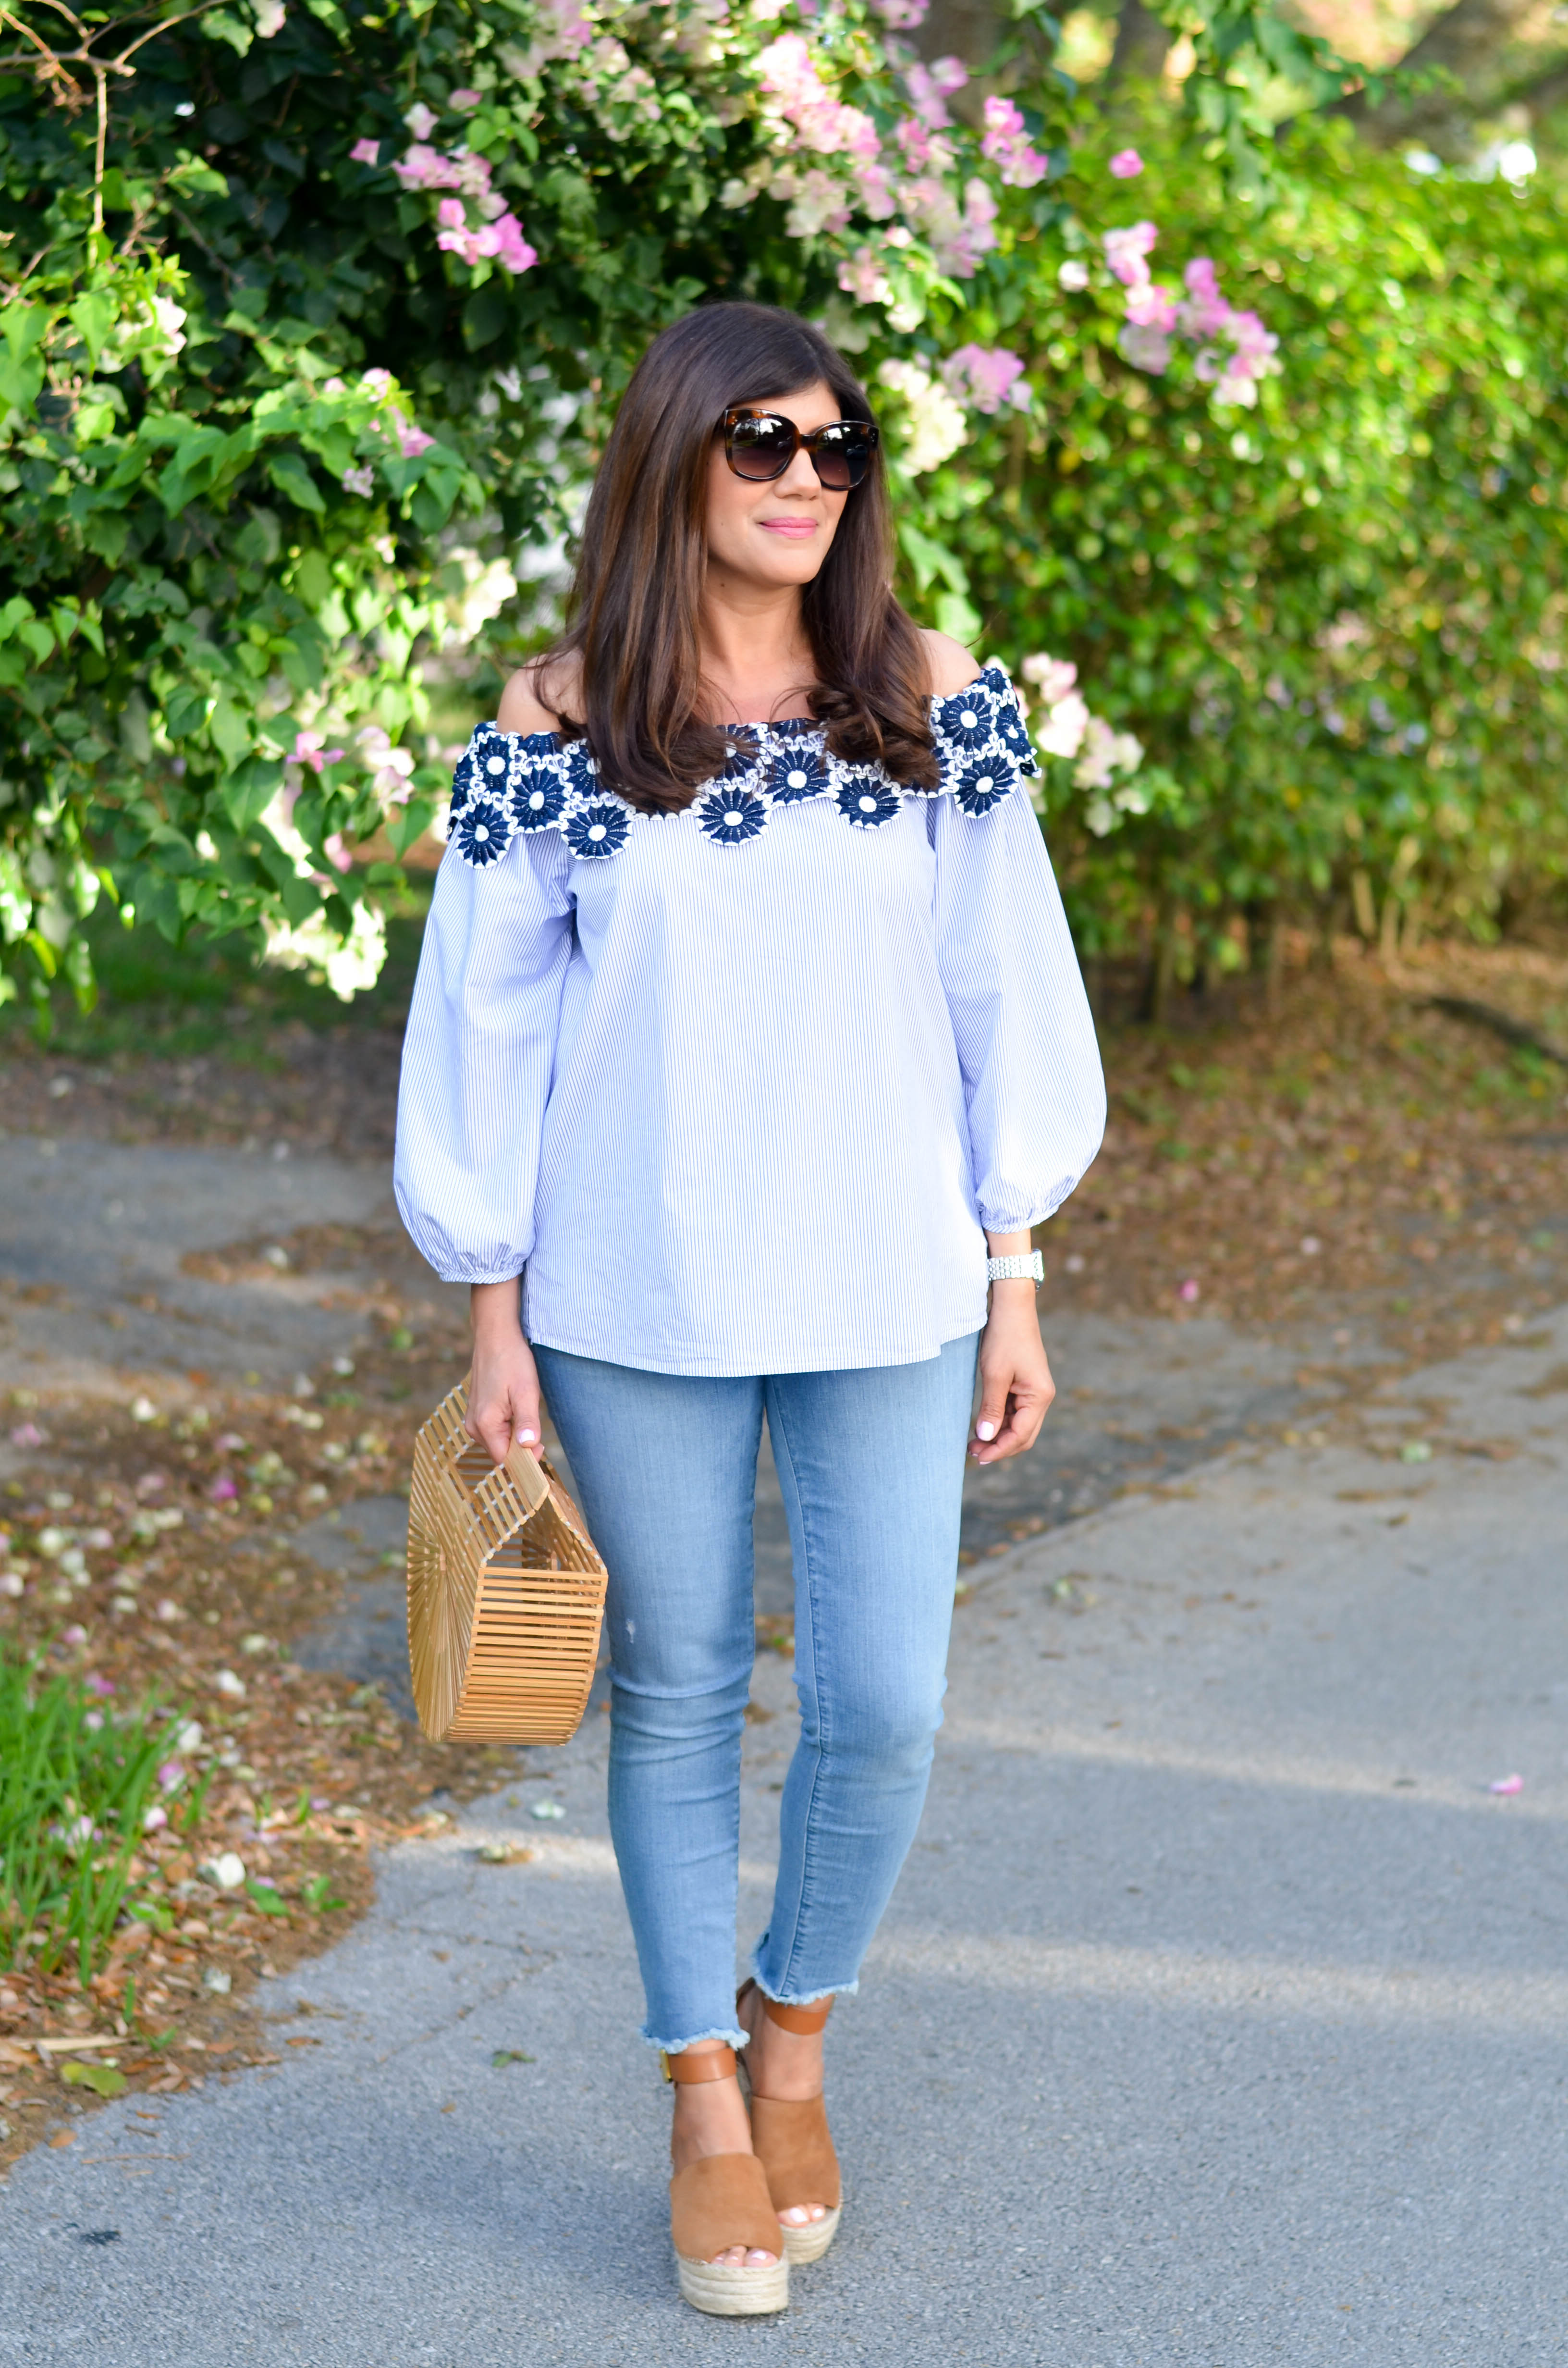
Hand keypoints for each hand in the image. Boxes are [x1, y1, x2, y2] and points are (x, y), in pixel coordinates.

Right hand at [466, 1280, 540, 1464]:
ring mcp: (473, 1419)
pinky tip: (516, 1407)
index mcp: (484, 1424)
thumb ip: (527, 1422)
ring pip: (499, 1442)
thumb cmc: (511, 1361)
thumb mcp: (526, 1392)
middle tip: (536, 1424)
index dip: (526, 1458)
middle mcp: (473, 1426)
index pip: (506, 1460)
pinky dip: (508, 1426)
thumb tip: (529, 1447)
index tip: (542, 1445)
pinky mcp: (476, 1412)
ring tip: (524, 1409)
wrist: (495, 1336)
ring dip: (515, 1435)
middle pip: (502, 1453)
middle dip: (521, 1446)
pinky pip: (494, 1430)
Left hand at [970, 1281, 1055, 1462]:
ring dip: (998, 1434)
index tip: (977, 1456)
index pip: (1021, 1435)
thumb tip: (985, 1437)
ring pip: (1018, 1424)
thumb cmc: (1004, 1338)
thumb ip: (991, 1409)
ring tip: (973, 1441)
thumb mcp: (994, 1375)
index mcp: (1039, 1396)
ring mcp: (1034, 1391)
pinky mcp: (1024, 1385)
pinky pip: (1014, 1411)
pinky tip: (982, 1424)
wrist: (1011, 1307)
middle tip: (972, 1452)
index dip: (999, 1450)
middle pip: (1023, 1435)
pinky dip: (999, 1420)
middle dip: (999, 1446)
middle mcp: (1041, 1397)